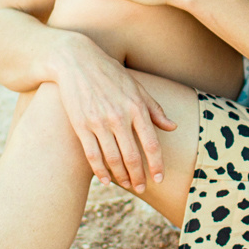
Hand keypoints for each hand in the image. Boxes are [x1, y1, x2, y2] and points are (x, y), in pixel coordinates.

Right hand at [46, 32, 175, 190]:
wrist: (76, 61)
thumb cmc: (110, 74)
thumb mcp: (136, 87)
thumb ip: (154, 109)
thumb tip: (172, 126)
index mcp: (136, 107)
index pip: (151, 143)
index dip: (156, 164)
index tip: (159, 178)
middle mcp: (119, 116)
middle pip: (132, 156)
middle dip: (138, 176)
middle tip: (142, 188)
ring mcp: (98, 122)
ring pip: (113, 159)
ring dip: (121, 177)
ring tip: (127, 185)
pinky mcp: (81, 125)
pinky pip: (92, 154)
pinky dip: (100, 171)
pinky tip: (105, 180)